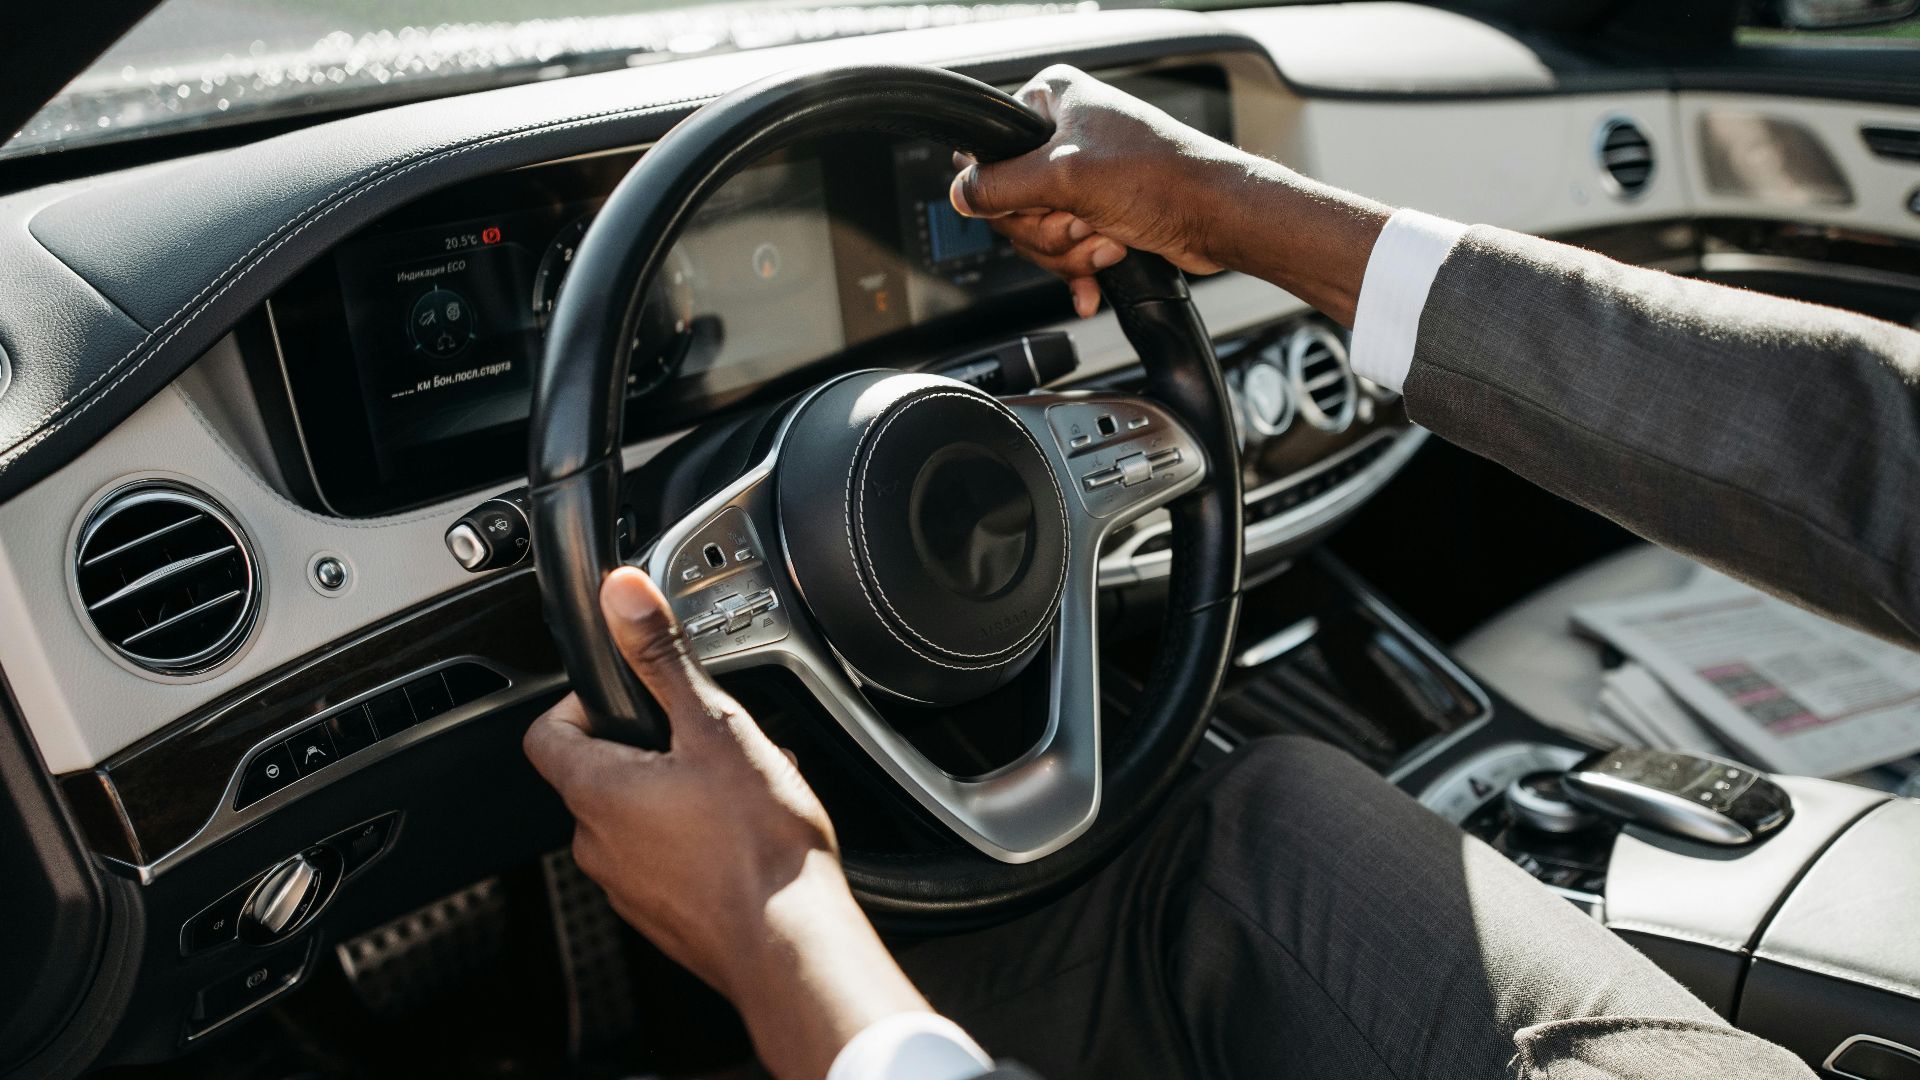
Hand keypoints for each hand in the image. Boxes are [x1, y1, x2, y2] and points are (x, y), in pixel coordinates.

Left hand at [524, 567, 928, 1079]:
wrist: (793, 944)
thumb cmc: (759, 844)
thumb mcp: (715, 726)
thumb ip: (661, 657)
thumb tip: (622, 594)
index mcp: (596, 792)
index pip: (545, 732)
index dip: (582, 702)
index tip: (631, 695)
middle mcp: (598, 845)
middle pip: (601, 773)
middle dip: (654, 747)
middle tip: (709, 740)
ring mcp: (629, 888)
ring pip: (640, 818)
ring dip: (681, 793)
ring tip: (744, 788)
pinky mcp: (664, 918)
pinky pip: (668, 860)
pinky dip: (699, 838)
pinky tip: (750, 833)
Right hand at [952, 65, 1390, 324]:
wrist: (1216, 217)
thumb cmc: (1163, 178)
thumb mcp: (1066, 175)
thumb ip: (1001, 185)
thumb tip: (960, 192)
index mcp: (1052, 100)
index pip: (990, 151)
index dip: (1009, 192)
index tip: (1038, 203)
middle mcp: (1063, 133)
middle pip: (1011, 202)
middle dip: (1048, 229)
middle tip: (1081, 222)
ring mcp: (1080, 176)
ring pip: (1037, 232)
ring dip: (1071, 250)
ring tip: (1106, 239)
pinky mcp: (1097, 212)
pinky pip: (1063, 249)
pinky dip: (1079, 267)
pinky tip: (1096, 276)